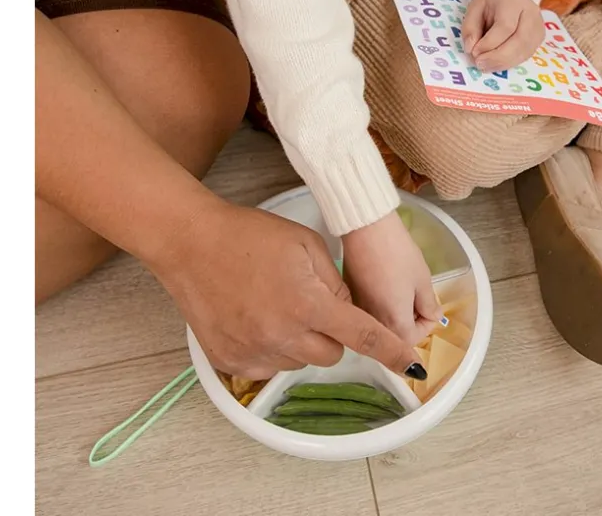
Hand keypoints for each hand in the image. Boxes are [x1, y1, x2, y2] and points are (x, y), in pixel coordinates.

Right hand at [151, 201, 425, 380]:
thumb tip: (347, 311)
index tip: (412, 367)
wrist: (189, 243)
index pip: (363, 336)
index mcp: (308, 304)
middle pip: (332, 355)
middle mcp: (282, 336)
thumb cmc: (249, 234)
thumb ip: (335, 282)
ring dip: (301, 341)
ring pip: (300, 362)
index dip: (393, 353)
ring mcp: (254, 353)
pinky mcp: (230, 362)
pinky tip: (257, 317)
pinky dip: (273, 348)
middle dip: (333, 333)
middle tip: (311, 301)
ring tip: (276, 303)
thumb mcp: (305, 244)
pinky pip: (269, 366)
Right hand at [341, 211, 439, 345]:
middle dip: (410, 322)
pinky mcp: (348, 295)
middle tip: (417, 297)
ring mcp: (357, 310)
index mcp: (393, 324)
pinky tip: (384, 284)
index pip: (413, 341)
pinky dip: (379, 305)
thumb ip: (429, 304)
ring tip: (401, 289)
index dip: (426, 324)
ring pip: (380, 324)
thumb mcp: (422, 279)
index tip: (429, 306)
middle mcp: (371, 323)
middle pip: (394, 337)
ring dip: (394, 314)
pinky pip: (367, 310)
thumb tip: (433, 315)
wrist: (367, 228)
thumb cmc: (398, 253)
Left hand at [461, 0, 545, 71]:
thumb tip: (470, 49)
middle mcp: (531, 14)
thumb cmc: (492, 0)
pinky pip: (526, 55)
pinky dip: (510, 63)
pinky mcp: (540, 38)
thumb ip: (470, 27)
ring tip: (486, 67)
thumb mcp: (475, 7)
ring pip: (524, 51)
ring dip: (503, 64)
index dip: (489, 43)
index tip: (474, 52)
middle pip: (519, 42)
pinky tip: (497, 64)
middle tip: (480, 65)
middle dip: (497, 58)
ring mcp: (538, 27)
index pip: (505, 27)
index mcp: (513, 2)